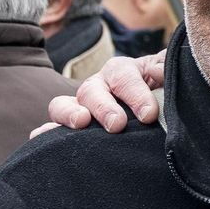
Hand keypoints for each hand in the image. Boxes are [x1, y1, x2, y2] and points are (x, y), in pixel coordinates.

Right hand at [32, 52, 164, 136]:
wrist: (159, 109)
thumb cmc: (164, 89)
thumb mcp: (169, 75)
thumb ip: (167, 69)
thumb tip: (158, 71)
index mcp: (122, 71)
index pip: (124, 77)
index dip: (135, 94)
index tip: (148, 114)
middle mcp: (98, 87)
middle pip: (92, 90)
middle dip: (104, 107)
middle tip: (116, 125)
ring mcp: (82, 107)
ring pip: (64, 104)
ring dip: (68, 114)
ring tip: (80, 124)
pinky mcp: (73, 127)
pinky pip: (52, 127)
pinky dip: (45, 132)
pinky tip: (40, 139)